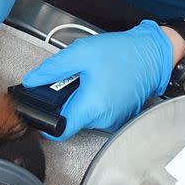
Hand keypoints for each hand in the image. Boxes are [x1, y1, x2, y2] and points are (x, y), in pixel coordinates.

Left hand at [22, 20, 173, 139]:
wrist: (152, 53)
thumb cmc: (122, 53)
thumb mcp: (80, 53)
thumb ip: (52, 68)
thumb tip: (32, 80)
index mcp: (91, 106)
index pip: (59, 131)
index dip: (44, 122)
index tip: (39, 111)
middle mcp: (103, 119)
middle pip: (70, 120)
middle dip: (64, 101)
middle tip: (70, 81)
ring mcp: (113, 120)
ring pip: (83, 116)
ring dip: (79, 99)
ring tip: (87, 79)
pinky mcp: (119, 116)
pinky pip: (97, 113)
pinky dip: (92, 100)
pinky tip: (98, 83)